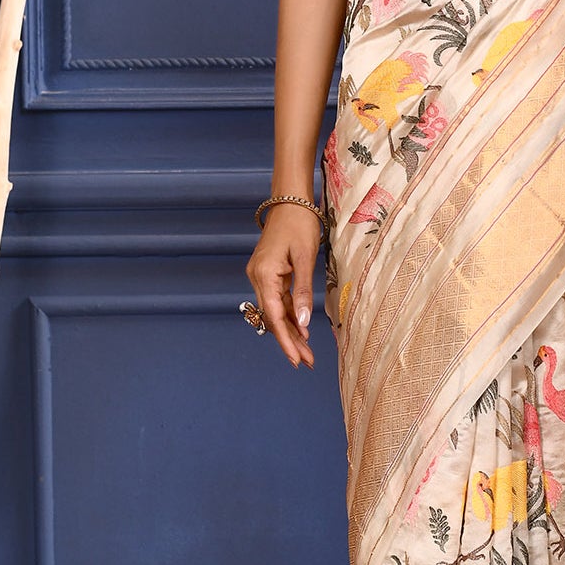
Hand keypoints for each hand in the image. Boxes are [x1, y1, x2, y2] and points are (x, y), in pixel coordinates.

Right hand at [245, 202, 322, 368]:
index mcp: (264, 275)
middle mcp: (257, 278)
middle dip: (289, 341)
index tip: (296, 360)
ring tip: (306, 353)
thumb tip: (304, 323)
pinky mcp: (268, 273)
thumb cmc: (300, 225)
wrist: (289, 201)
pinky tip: (301, 330)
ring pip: (275, 311)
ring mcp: (261, 276)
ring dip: (290, 331)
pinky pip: (278, 300)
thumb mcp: (306, 258)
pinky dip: (289, 315)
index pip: (275, 317)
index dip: (286, 341)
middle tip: (306, 363)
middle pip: (273, 318)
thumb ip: (303, 291)